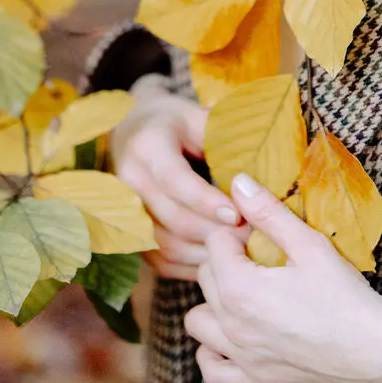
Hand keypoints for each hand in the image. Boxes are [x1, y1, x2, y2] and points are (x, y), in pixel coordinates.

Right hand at [111, 72, 243, 281]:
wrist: (132, 134)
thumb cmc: (174, 125)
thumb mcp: (197, 117)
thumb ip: (223, 136)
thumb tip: (257, 163)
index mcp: (147, 146)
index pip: (174, 179)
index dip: (205, 200)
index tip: (237, 213)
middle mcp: (129, 182)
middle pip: (173, 218)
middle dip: (215, 231)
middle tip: (251, 237)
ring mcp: (125, 212)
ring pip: (167, 246)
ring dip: (207, 253)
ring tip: (241, 250)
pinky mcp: (131, 236)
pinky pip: (162, 261)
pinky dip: (191, 266)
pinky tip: (219, 260)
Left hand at [184, 173, 381, 382]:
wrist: (375, 354)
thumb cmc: (345, 296)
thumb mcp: (310, 245)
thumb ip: (269, 213)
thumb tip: (238, 182)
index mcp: (238, 287)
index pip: (215, 243)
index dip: (238, 230)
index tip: (261, 231)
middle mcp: (230, 324)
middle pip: (204, 278)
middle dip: (225, 260)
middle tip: (259, 257)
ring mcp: (239, 357)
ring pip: (197, 323)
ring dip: (212, 305)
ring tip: (243, 296)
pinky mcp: (254, 382)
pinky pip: (211, 369)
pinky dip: (214, 352)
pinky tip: (236, 338)